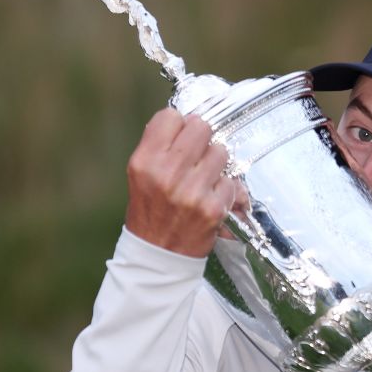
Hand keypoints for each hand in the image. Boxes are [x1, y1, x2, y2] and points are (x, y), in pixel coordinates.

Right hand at [124, 109, 244, 256]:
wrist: (158, 255)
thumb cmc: (151, 211)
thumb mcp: (141, 174)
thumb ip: (158, 146)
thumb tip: (186, 120)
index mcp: (145, 162)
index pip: (171, 116)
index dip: (179, 126)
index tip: (180, 137)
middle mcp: (167, 173)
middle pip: (201, 127)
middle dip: (201, 139)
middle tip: (196, 155)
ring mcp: (192, 191)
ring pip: (221, 151)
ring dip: (215, 162)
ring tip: (203, 178)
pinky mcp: (213, 208)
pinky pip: (231, 180)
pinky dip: (225, 188)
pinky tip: (211, 198)